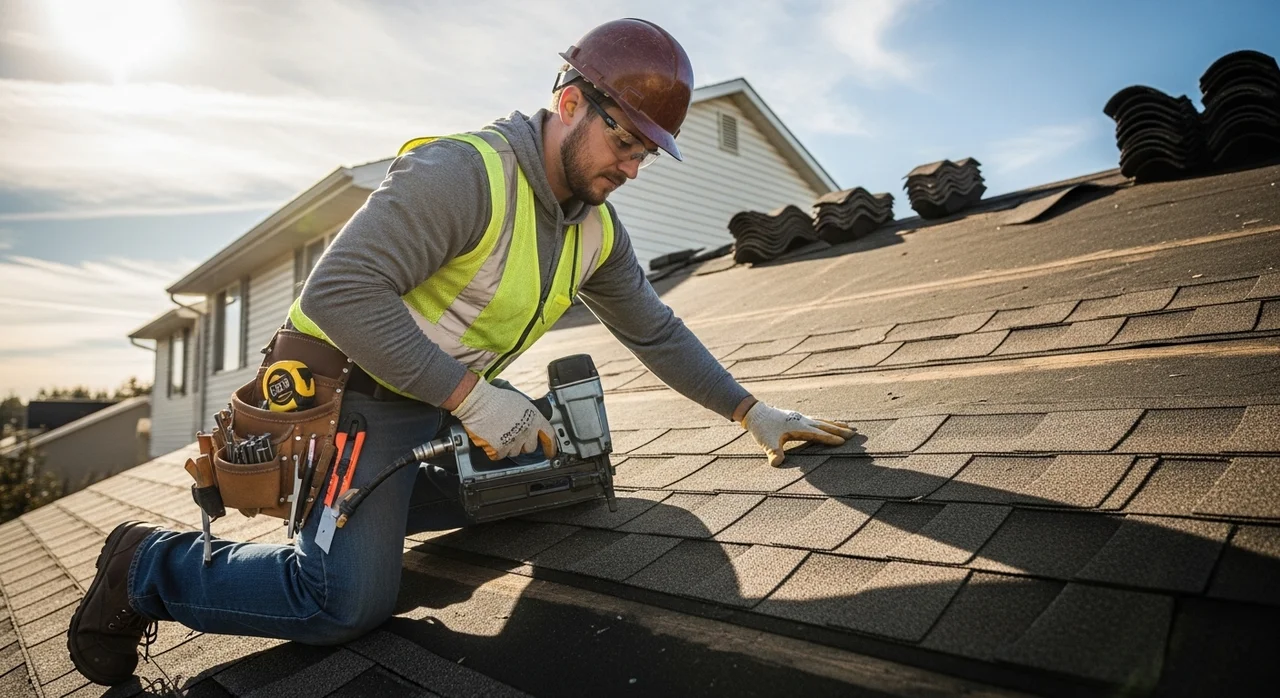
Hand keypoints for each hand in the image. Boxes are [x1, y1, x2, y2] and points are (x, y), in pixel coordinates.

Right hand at [450, 379, 556, 460]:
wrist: (479, 402)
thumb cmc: (496, 399)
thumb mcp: (520, 403)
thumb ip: (528, 416)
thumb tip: (528, 423)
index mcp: (535, 418)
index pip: (549, 436)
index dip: (550, 446)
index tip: (550, 453)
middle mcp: (527, 431)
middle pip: (530, 448)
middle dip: (523, 444)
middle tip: (513, 436)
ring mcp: (514, 441)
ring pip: (514, 452)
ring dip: (507, 447)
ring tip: (498, 433)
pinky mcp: (500, 449)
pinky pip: (499, 455)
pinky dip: (494, 450)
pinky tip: (490, 439)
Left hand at [740, 402, 854, 466]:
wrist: (755, 412)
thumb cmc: (762, 428)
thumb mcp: (767, 442)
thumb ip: (774, 452)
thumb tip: (777, 463)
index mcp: (798, 426)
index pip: (818, 434)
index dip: (830, 438)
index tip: (843, 442)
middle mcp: (802, 420)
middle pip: (825, 426)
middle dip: (839, 431)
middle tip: (855, 434)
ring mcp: (801, 418)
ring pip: (822, 421)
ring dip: (836, 425)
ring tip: (849, 427)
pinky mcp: (797, 417)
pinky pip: (816, 420)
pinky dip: (826, 422)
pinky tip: (829, 424)